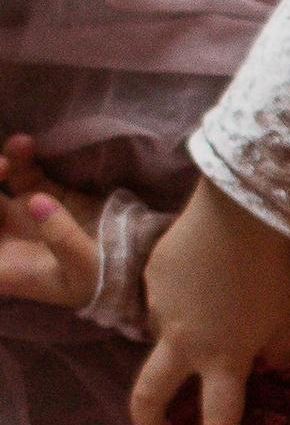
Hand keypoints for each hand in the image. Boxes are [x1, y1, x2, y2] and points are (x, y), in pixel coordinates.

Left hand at [0, 136, 100, 310]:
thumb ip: (62, 239)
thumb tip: (36, 201)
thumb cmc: (110, 280)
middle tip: (2, 168)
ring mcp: (21, 216)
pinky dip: (17, 155)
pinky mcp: (41, 194)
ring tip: (17, 152)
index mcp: (5, 269)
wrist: (142, 264)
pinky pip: (17, 171)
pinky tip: (26, 143)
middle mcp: (6, 241)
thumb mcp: (87, 270)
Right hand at [130, 174, 289, 424]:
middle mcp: (184, 343)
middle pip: (148, 397)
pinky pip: (163, 302)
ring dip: (182, 342)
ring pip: (163, 340)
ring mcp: (161, 311)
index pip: (220, 422)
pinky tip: (205, 278)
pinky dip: (182, 304)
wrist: (238, 212)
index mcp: (224, 360)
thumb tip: (273, 372)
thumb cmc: (271, 270)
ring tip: (215, 310)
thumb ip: (276, 352)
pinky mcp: (151, 280)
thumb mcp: (284, 318)